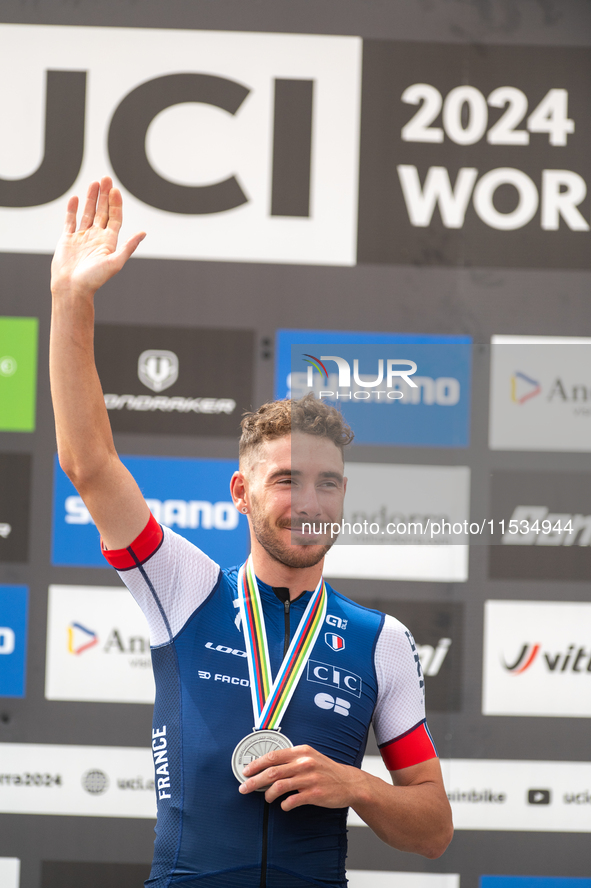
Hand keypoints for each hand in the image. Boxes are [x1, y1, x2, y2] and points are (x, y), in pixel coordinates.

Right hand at [51, 176, 145, 296]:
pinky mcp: (68, 239)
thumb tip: (143, 233)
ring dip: (91, 199)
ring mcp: (82, 238)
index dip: (116, 204)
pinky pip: (70, 221)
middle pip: (102, 212)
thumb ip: (128, 247)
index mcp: (109, 242)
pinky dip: (73, 210)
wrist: (72, 288)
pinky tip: (76, 199)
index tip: (115, 190)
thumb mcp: (115, 262)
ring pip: (88, 213)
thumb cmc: (94, 279)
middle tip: (106, 178)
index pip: (115, 218)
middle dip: (104, 196)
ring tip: (94, 183)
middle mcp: (96, 238)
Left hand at [238, 744, 362, 810]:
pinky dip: (284, 804)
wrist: (349, 782)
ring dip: (268, 794)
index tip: (245, 772)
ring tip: (267, 798)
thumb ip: (291, 759)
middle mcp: (304, 763)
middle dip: (254, 781)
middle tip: (244, 788)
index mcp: (301, 751)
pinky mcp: (315, 794)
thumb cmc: (326, 770)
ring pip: (279, 786)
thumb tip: (267, 766)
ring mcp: (310, 779)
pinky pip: (292, 800)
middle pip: (272, 772)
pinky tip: (284, 805)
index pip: (273, 756)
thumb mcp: (310, 757)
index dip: (256, 764)